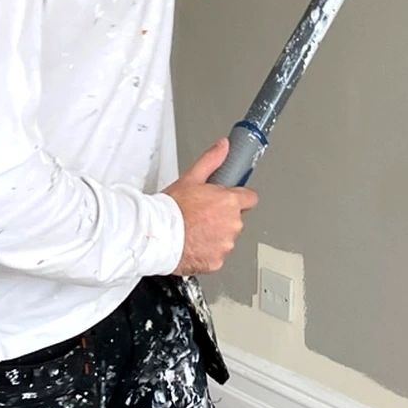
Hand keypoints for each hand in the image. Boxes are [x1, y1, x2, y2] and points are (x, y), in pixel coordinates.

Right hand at [164, 139, 258, 274]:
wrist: (156, 236)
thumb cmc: (171, 209)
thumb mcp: (190, 178)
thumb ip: (211, 160)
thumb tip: (223, 146)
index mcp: (229, 202)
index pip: (250, 198)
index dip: (238, 198)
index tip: (228, 200)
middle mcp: (233, 224)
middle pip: (236, 219)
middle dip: (223, 217)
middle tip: (201, 215)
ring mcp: (225, 244)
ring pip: (226, 238)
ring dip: (215, 235)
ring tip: (193, 230)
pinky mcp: (216, 261)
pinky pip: (216, 255)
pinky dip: (207, 252)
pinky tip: (192, 244)